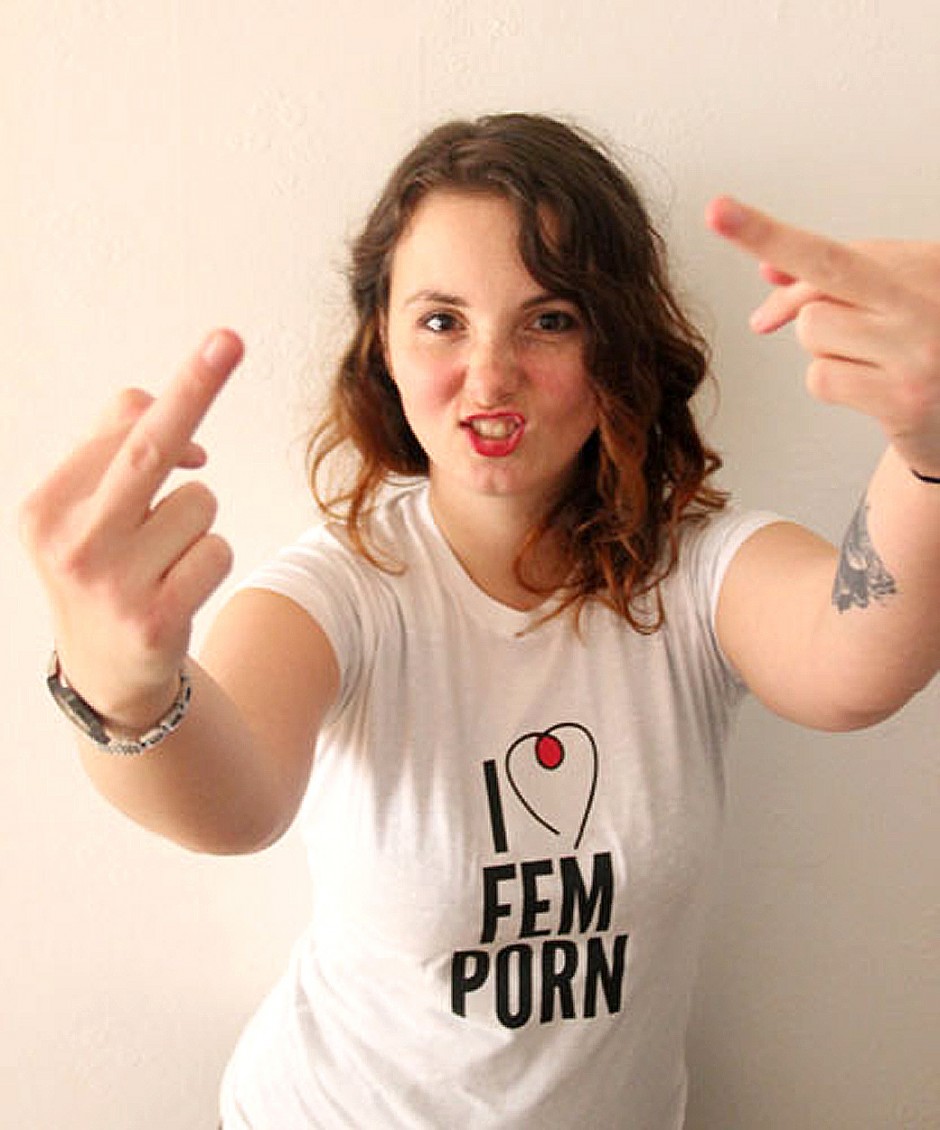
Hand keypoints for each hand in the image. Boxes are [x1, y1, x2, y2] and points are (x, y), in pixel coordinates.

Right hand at [19, 329, 243, 727]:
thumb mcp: (84, 512)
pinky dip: (210, 559)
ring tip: (162, 559)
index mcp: (44, 508)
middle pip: (149, 446)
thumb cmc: (105, 567)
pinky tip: (178, 587)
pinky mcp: (157, 620)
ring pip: (201, 503)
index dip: (176, 402)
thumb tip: (181, 423)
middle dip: (194, 387)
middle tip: (230, 338)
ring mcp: (112, 586)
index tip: (223, 347)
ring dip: (197, 522)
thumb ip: (115, 447)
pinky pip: (217, 549)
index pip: (119, 424)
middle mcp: (71, 545)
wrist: (107, 672)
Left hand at [706, 197, 939, 478]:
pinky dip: (835, 382)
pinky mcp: (903, 401)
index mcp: (929, 267)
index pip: (837, 249)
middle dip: (766, 240)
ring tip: (871, 359)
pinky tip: (873, 388)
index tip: (720, 211)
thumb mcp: (897, 299)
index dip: (771, 234)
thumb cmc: (932, 347)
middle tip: (717, 211)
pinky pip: (821, 378)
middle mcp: (927, 302)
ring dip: (826, 345)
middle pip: (823, 273)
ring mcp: (917, 353)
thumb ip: (839, 281)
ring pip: (813, 330)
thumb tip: (769, 270)